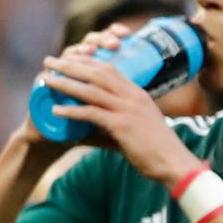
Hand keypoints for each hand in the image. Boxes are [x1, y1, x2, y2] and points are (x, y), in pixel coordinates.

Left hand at [35, 53, 199, 185]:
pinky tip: (56, 111)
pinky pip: (92, 114)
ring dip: (65, 83)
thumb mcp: (137, 127)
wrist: (175, 163)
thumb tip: (84, 131)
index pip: (110, 69)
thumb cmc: (157, 149)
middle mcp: (133, 97)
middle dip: (70, 65)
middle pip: (97, 74)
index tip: (68, 58)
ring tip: (46, 79)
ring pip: (91, 91)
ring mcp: (128, 110)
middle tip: (50, 61)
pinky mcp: (123, 126)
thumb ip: (112, 124)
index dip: (86, 61)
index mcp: (138, 94)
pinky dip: (72, 111)